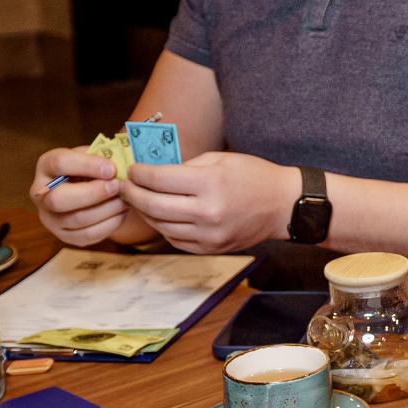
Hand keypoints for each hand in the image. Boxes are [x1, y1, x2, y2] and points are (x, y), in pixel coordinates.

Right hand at [31, 147, 132, 245]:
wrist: (87, 188)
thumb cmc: (92, 168)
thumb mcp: (93, 154)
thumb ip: (104, 154)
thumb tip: (124, 157)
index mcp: (46, 166)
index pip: (59, 164)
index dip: (87, 165)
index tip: (112, 168)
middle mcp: (41, 194)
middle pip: (59, 199)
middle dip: (93, 193)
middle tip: (117, 186)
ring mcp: (50, 218)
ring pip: (76, 219)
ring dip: (107, 209)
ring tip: (126, 199)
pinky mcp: (64, 236)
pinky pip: (87, 235)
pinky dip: (109, 224)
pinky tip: (122, 212)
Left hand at [117, 153, 294, 253]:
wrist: (283, 206)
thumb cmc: (254, 176)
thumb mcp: (221, 159)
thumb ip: (186, 166)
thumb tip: (154, 171)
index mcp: (211, 183)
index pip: (159, 179)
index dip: (139, 174)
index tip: (132, 170)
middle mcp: (207, 211)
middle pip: (153, 204)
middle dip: (132, 193)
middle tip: (124, 185)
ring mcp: (208, 234)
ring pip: (160, 225)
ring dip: (144, 212)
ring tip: (138, 200)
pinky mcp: (210, 248)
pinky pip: (175, 239)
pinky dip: (162, 227)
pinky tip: (160, 215)